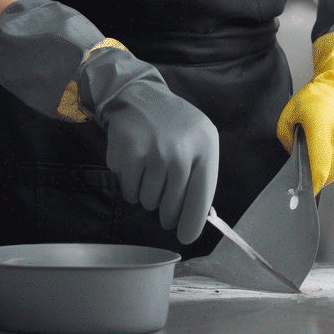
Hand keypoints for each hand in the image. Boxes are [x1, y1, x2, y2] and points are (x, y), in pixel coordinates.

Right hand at [79, 48, 218, 244]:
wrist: (140, 97)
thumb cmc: (175, 126)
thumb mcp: (199, 141)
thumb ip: (201, 176)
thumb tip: (197, 220)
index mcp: (204, 147)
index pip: (201, 198)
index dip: (192, 223)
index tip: (185, 236)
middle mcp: (180, 151)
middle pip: (171, 207)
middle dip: (166, 210)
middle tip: (163, 196)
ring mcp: (153, 152)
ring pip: (148, 202)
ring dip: (147, 194)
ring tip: (150, 169)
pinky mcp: (128, 153)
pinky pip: (129, 192)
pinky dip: (131, 186)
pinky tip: (136, 163)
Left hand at [276, 30, 333, 194]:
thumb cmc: (317, 97)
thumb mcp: (291, 111)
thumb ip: (286, 137)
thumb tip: (293, 157)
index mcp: (322, 127)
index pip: (319, 167)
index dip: (312, 184)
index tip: (306, 191)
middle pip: (329, 172)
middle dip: (316, 175)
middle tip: (308, 166)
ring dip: (329, 170)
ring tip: (322, 154)